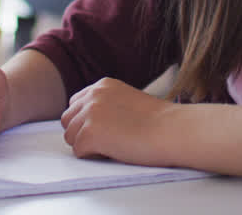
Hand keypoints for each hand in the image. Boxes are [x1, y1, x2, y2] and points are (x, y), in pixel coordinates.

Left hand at [60, 78, 178, 165]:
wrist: (173, 130)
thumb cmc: (159, 122)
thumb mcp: (127, 101)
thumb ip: (106, 105)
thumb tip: (89, 123)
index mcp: (102, 85)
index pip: (75, 104)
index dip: (87, 121)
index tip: (106, 129)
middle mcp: (92, 95)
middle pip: (68, 120)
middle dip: (82, 133)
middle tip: (109, 141)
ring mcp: (89, 113)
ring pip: (70, 137)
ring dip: (88, 146)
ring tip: (114, 145)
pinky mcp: (90, 133)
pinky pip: (78, 151)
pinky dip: (94, 156)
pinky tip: (115, 151)